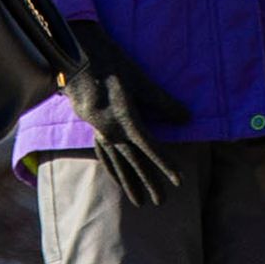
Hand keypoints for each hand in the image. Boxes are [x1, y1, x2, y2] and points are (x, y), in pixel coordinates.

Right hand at [59, 17, 189, 206]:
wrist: (77, 60)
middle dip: (149, 183)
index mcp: (125, 120)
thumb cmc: (113, 66)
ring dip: (129, 183)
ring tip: (140, 203)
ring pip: (117, 164)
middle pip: (134, 162)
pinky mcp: (94, 128)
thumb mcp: (141, 81)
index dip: (166, 165)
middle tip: (162, 202)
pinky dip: (112, 169)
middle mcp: (111, 131)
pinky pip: (104, 155)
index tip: (179, 181)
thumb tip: (187, 118)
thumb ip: (163, 102)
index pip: (150, 148)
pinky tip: (118, 178)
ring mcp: (101, 132)